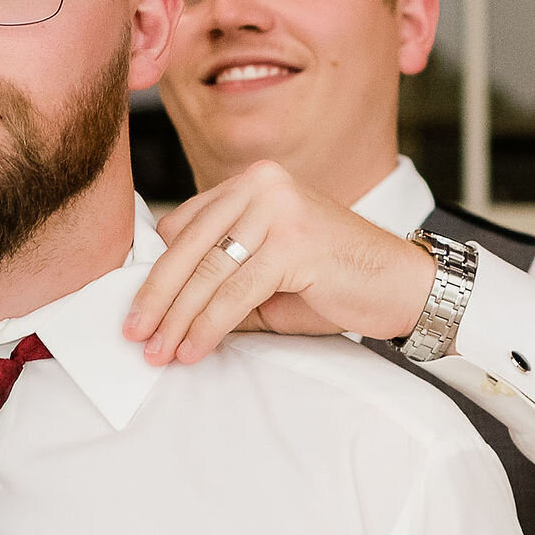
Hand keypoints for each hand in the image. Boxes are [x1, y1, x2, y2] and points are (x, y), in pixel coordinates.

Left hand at [125, 163, 438, 364]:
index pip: (185, 225)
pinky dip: (209, 326)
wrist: (403, 286)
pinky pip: (235, 292)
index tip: (138, 310)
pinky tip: (192, 350)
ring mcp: (279, 209)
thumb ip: (220, 278)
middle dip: (156, 297)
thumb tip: (162, 309)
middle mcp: (262, 185)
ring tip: (158, 352)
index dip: (158, 271)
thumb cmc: (333, 281)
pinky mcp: (293, 242)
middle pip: (189, 246)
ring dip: (177, 318)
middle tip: (132, 334)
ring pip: (208, 271)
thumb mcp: (266, 273)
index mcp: (253, 183)